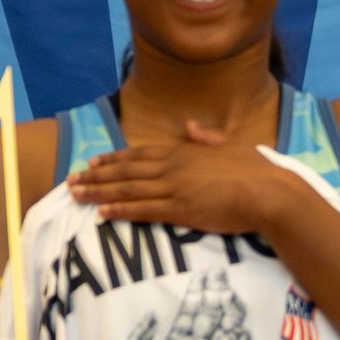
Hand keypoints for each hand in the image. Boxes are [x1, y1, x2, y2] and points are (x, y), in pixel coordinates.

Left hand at [67, 120, 286, 232]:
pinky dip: (120, 211)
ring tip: (76, 195)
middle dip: (95, 175)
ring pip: (127, 189)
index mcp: (184, 151)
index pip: (139, 154)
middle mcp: (173, 167)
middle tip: (71, 180)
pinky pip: (143, 210)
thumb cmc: (255, 170)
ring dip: (98, 192)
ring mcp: (175, 188)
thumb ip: (206, 136)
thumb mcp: (229, 145)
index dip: (113, 158)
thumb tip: (191, 126)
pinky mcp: (180, 210)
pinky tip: (102, 213)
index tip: (93, 161)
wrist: (268, 191)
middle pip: (125, 170)